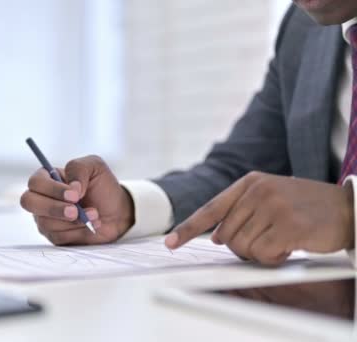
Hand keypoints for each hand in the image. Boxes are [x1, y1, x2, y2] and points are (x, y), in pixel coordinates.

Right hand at [20, 155, 134, 244]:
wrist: (117, 212)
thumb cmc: (102, 187)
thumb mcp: (95, 167)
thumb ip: (79, 169)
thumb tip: (71, 188)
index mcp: (47, 178)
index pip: (35, 182)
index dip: (52, 189)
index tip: (74, 195)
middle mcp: (42, 198)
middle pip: (29, 202)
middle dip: (54, 208)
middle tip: (75, 211)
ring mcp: (46, 218)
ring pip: (46, 223)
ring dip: (74, 221)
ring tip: (95, 214)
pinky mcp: (55, 235)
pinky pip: (58, 237)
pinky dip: (78, 231)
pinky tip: (92, 225)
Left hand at [164, 171, 354, 265]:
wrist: (347, 207)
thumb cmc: (304, 206)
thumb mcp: (269, 197)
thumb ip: (240, 211)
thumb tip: (214, 237)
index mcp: (249, 182)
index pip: (210, 209)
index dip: (187, 228)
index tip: (170, 243)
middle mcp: (257, 191)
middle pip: (224, 236)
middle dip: (241, 246)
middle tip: (266, 240)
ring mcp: (273, 207)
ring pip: (241, 247)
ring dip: (260, 253)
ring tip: (280, 240)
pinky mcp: (289, 225)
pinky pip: (262, 255)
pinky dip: (273, 258)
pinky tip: (289, 247)